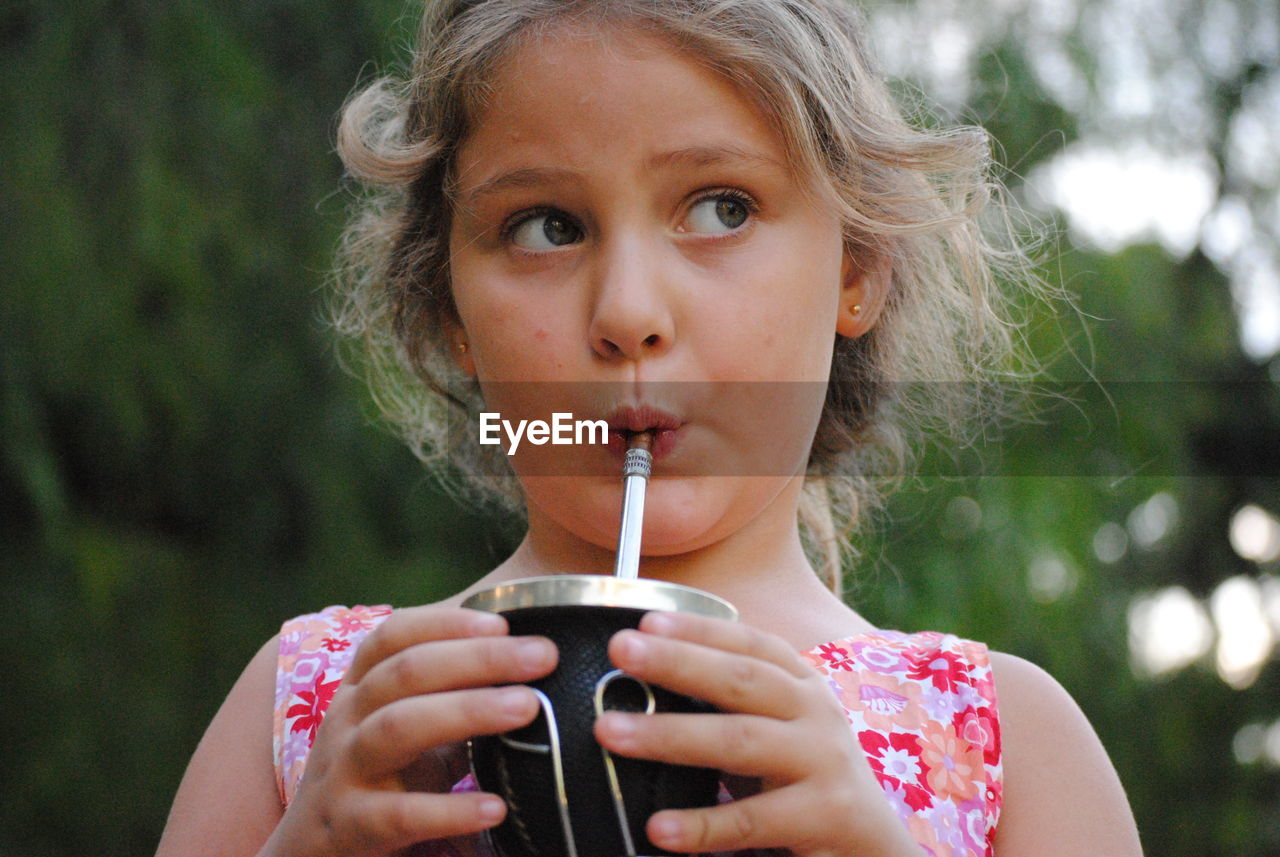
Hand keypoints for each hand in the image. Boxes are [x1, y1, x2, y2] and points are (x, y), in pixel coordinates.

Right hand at [261, 606, 557, 856]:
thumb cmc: (378, 781)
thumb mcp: (407, 729)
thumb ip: (453, 698)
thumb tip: (532, 672)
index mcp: (360, 689)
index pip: (393, 636)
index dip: (446, 623)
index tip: (504, 621)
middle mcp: (346, 720)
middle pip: (406, 671)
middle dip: (478, 657)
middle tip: (543, 656)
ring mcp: (344, 772)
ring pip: (398, 727)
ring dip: (467, 711)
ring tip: (528, 708)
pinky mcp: (350, 827)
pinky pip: (399, 815)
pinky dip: (449, 811)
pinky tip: (495, 807)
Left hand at [593, 612, 918, 856]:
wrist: (873, 844)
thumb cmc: (805, 779)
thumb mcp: (778, 728)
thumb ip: (730, 703)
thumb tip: (640, 680)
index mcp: (802, 685)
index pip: (750, 643)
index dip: (698, 628)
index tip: (644, 620)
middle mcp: (817, 713)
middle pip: (742, 679)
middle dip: (677, 662)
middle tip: (620, 651)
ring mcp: (824, 762)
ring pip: (740, 741)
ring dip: (670, 735)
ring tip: (611, 732)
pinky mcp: (825, 815)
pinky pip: (753, 819)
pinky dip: (702, 824)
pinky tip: (659, 828)